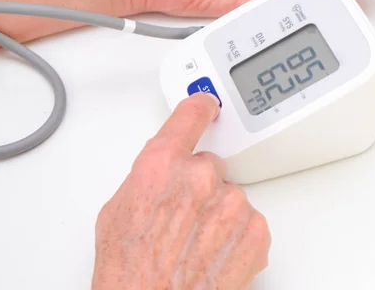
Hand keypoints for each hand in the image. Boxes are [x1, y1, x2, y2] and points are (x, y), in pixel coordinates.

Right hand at [91, 93, 270, 289]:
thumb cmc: (129, 270)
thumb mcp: (119, 211)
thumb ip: (148, 177)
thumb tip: (162, 172)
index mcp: (161, 165)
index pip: (190, 117)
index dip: (200, 107)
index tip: (208, 103)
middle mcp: (199, 177)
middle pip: (210, 165)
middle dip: (199, 187)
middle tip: (182, 219)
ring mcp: (231, 203)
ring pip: (230, 196)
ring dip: (218, 214)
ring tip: (195, 244)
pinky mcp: (255, 230)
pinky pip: (249, 221)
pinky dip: (237, 235)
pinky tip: (213, 253)